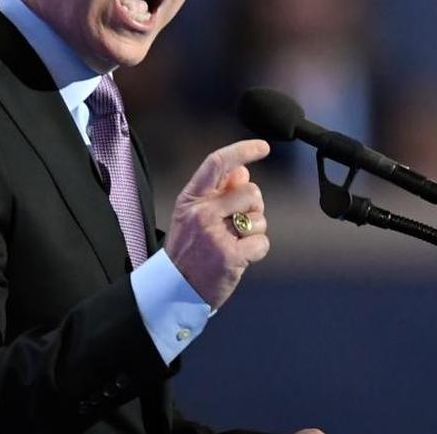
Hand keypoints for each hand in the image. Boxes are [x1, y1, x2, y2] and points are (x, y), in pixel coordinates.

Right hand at [164, 139, 270, 308]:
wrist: (174, 290)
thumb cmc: (187, 251)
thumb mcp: (193, 215)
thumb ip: (217, 192)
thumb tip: (243, 172)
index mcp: (191, 198)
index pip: (217, 163)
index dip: (243, 150)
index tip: (262, 147)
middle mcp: (201, 212)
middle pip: (250, 192)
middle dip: (254, 208)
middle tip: (237, 225)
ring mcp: (215, 234)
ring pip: (260, 219)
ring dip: (255, 232)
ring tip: (233, 244)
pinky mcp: (230, 256)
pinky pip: (262, 243)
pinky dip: (257, 251)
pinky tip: (240, 258)